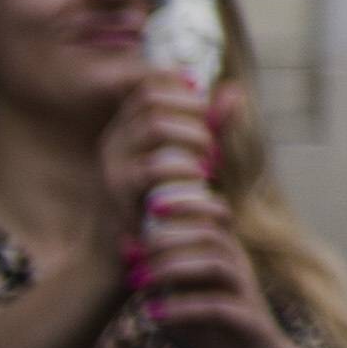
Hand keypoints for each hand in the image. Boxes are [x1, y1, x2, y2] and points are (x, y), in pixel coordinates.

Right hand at [93, 75, 215, 264]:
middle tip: (211, 138)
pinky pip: (153, 168)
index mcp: (125, 130)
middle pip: (153, 99)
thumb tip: (234, 91)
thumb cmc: (163, 210)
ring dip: (193, 138)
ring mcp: (112, 166)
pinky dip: (185, 171)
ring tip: (209, 161)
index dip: (184, 87)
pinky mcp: (117, 194)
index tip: (208, 109)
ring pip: (155, 127)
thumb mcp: (188, 162)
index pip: (149, 84)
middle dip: (193, 112)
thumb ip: (209, 127)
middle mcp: (113, 142)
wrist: (122, 263)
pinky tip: (200, 182)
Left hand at [125, 176, 306, 347]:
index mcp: (228, 256)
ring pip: (217, 266)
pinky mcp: (248, 323)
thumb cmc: (214, 328)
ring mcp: (246, 294)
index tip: (152, 207)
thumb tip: (125, 250)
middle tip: (138, 252)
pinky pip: (218, 308)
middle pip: (213, 236)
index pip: (218, 215)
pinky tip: (154, 315)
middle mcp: (241, 269)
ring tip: (141, 281)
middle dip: (172, 238)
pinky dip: (183, 308)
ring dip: (174, 269)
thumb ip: (158, 276)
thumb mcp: (182, 297)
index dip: (189, 204)